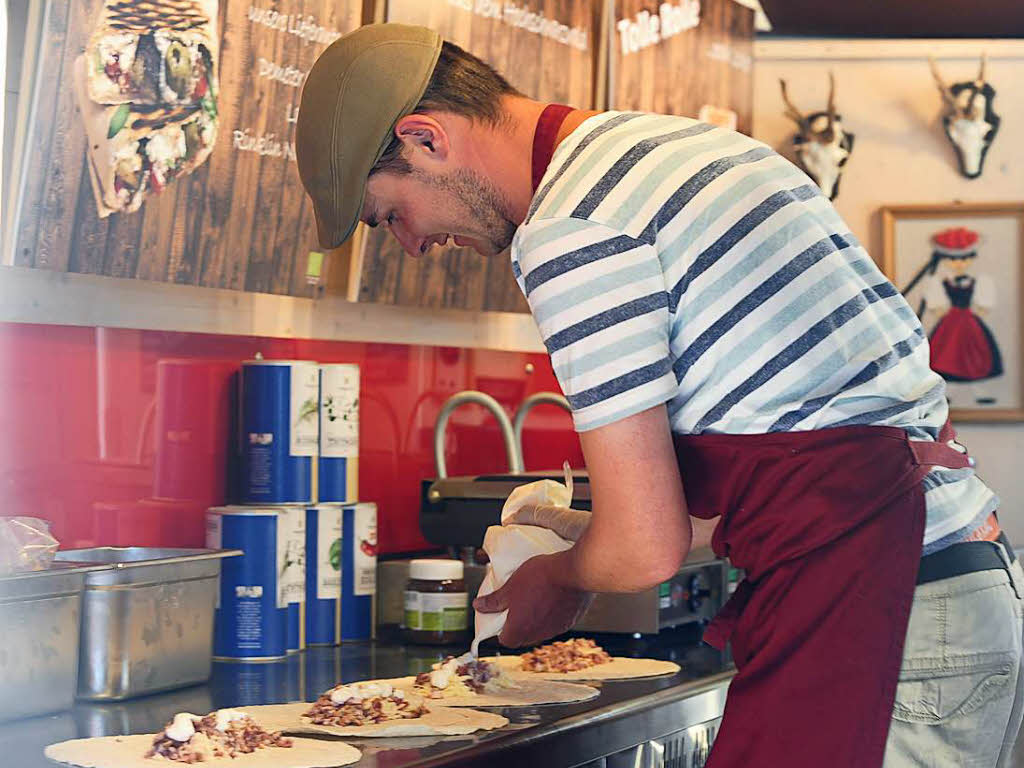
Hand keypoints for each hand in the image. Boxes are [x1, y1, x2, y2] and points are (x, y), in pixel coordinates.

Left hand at [472, 552, 592, 647]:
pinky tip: (552, 596)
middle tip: (516, 604)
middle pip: (524, 636)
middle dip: (518, 624)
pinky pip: (557, 621)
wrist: (575, 572)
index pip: (506, 640)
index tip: (501, 615)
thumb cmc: (540, 577)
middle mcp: (539, 634)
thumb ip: (494, 600)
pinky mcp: (571, 620)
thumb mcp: (510, 586)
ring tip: (535, 596)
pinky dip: (552, 613)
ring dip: (536, 618)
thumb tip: (478, 606)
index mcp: (521, 628)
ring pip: (541, 629)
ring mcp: (557, 628)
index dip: (501, 629)